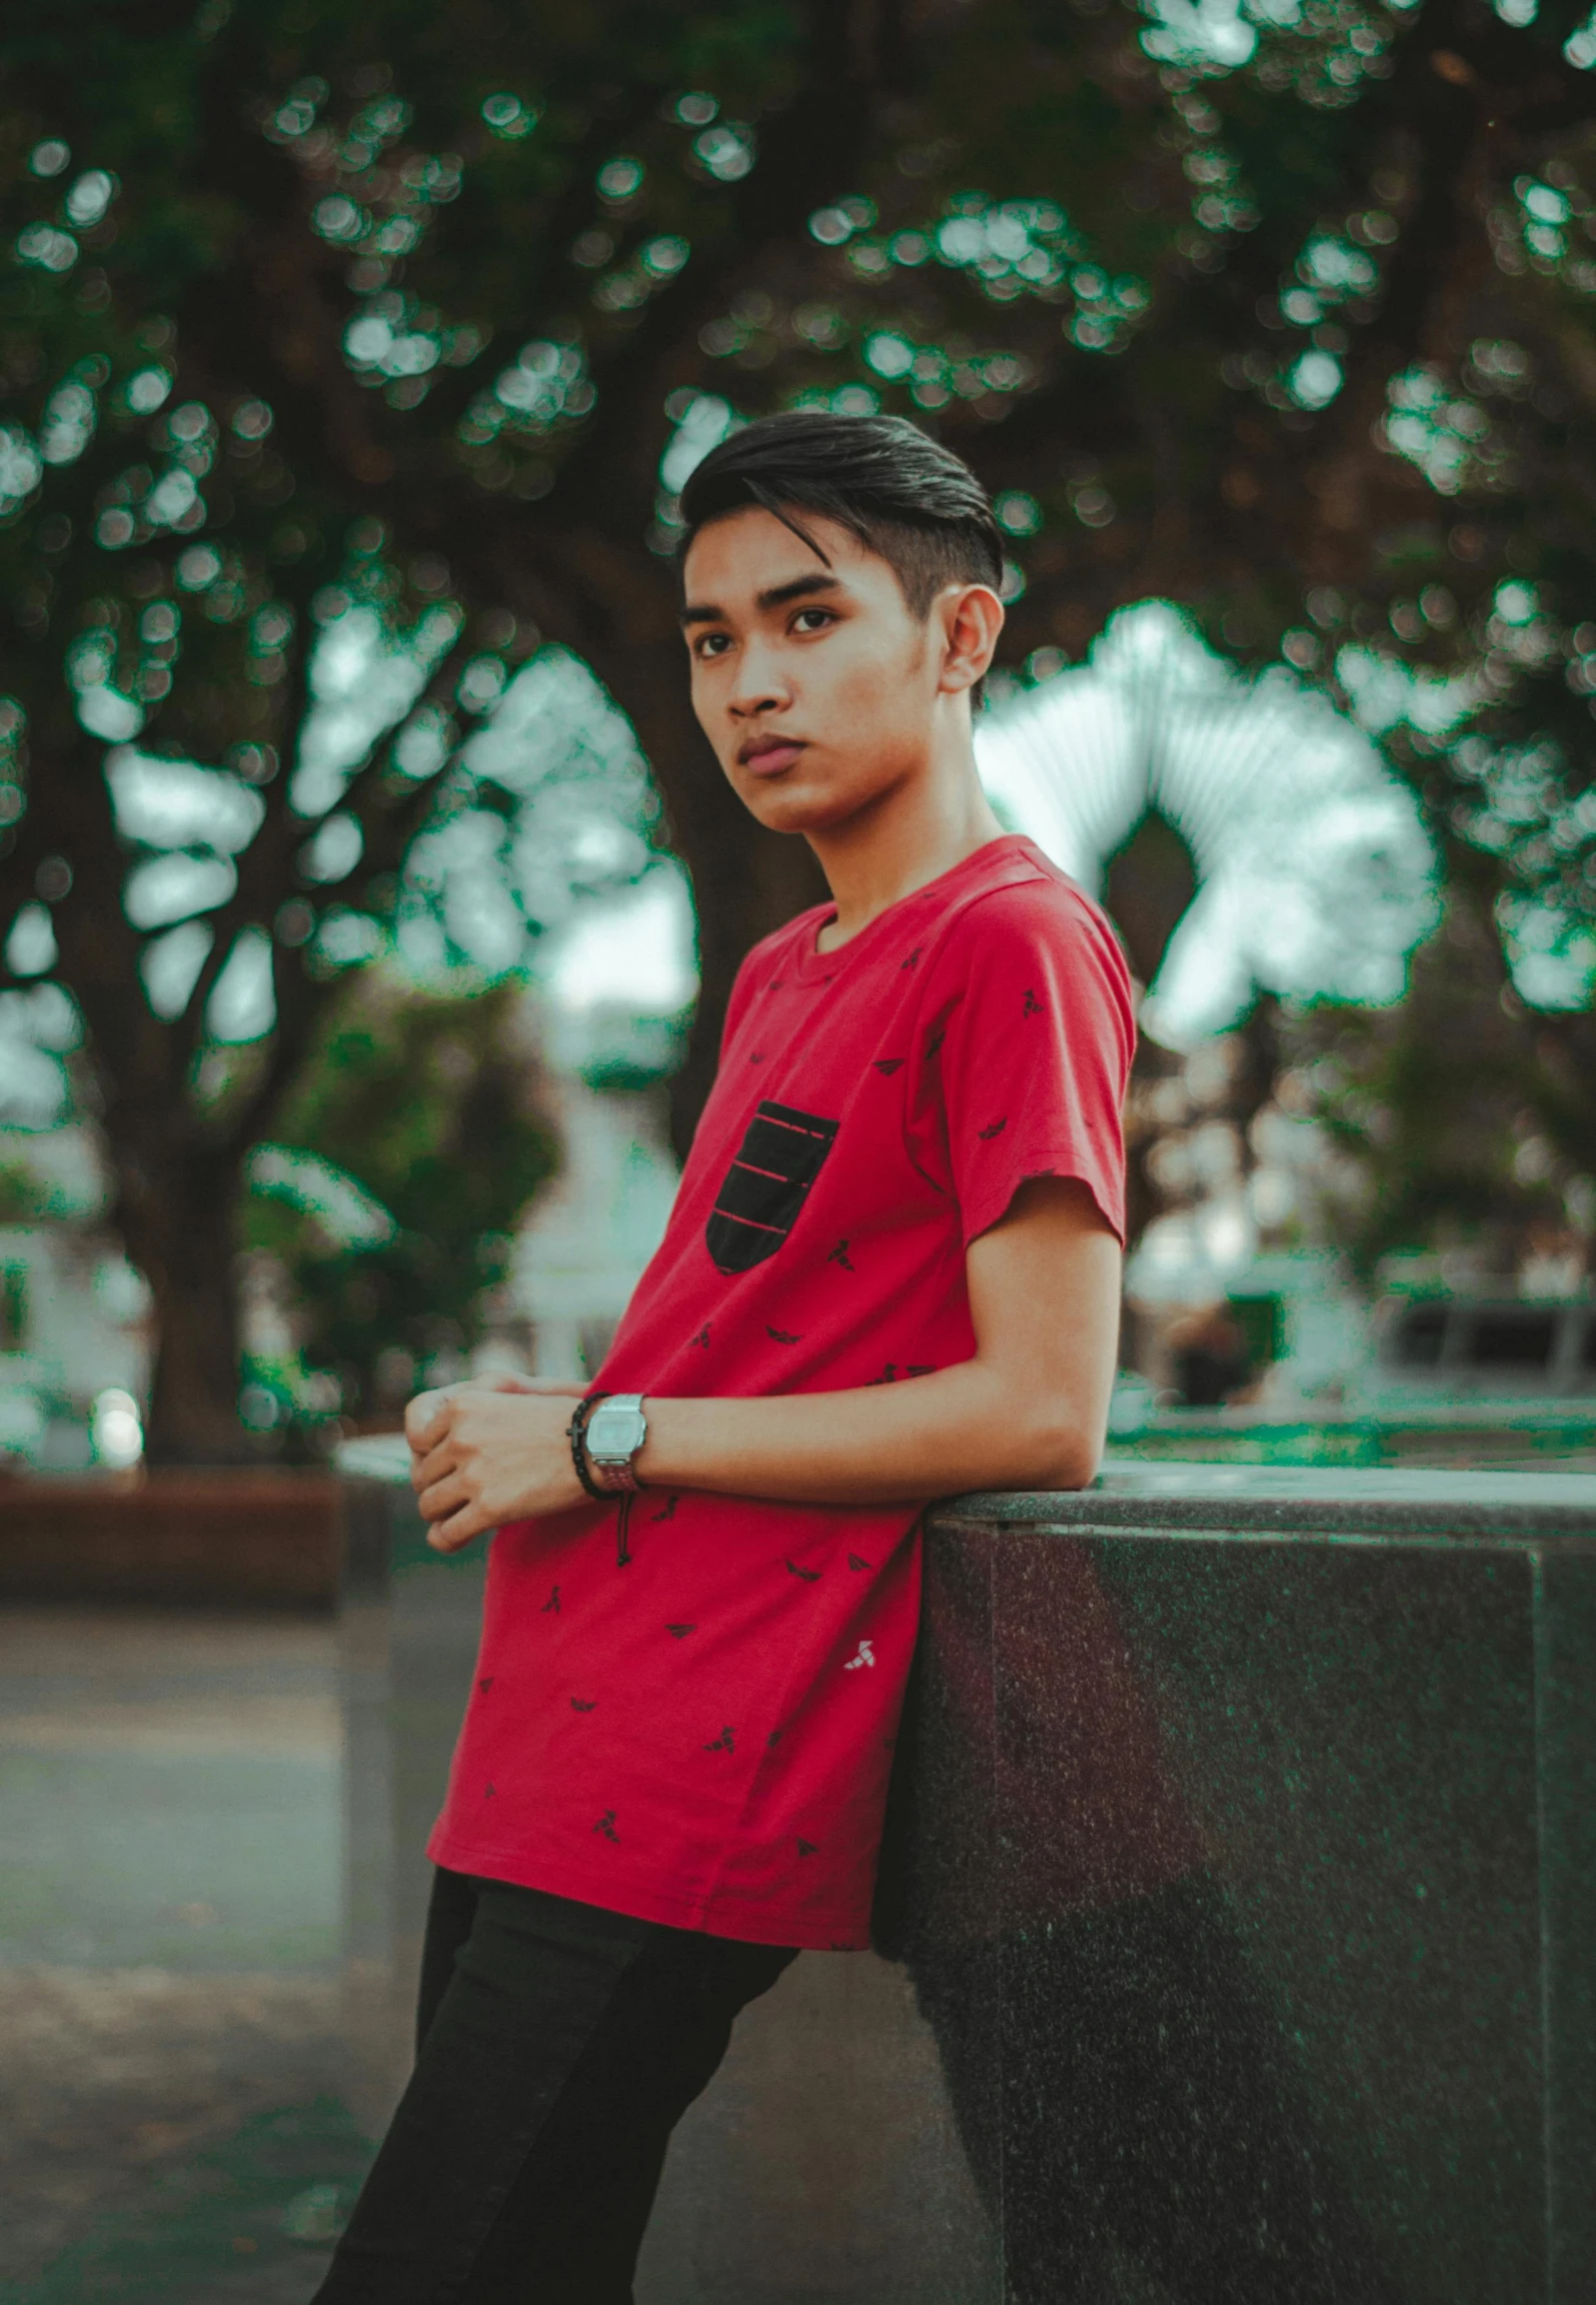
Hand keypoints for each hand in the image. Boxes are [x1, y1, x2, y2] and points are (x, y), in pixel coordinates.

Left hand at [405, 1383, 586, 1552]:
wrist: (599, 1443)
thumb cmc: (562, 1419)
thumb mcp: (509, 1393)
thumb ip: (470, 1410)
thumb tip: (426, 1438)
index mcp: (463, 1406)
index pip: (417, 1440)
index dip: (430, 1457)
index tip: (445, 1469)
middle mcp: (460, 1437)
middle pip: (422, 1475)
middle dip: (438, 1487)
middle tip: (458, 1496)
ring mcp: (473, 1474)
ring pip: (429, 1506)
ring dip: (442, 1514)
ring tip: (460, 1516)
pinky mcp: (489, 1508)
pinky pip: (446, 1534)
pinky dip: (447, 1540)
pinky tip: (458, 1540)